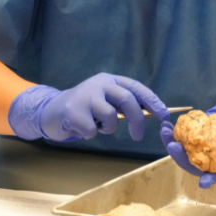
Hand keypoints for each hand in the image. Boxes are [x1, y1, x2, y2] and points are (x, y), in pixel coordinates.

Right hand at [7, 74, 168, 142]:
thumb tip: (152, 114)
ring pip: (111, 116)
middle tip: (138, 136)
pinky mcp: (73, 110)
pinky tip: (81, 128)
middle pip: (127, 100)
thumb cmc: (84, 108)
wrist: (50, 111)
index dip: (153, 101)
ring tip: (97, 126)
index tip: (164, 116)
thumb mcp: (105, 100)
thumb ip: (123, 104)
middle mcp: (99, 83)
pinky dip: (91, 133)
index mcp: (110, 80)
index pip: (137, 88)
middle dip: (137, 120)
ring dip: (108, 128)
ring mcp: (86, 95)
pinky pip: (93, 130)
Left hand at [161, 94, 215, 188]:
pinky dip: (173, 133)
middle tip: (172, 146)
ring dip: (172, 144)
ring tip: (164, 131)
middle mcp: (212, 155)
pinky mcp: (195, 136)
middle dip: (181, 158)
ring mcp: (202, 146)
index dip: (211, 178)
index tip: (203, 183)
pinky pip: (182, 139)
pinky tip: (166, 125)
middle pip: (195, 164)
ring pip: (185, 152)